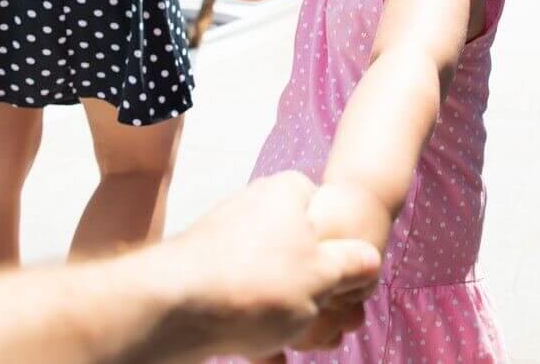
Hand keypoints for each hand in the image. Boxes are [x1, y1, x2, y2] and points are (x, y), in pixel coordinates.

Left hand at [158, 172, 380, 361]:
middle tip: (324, 329)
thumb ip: (353, 264)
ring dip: (284, 317)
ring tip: (294, 344)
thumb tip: (367, 259)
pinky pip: (240, 299)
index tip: (344, 287)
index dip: (342, 253)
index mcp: (287, 193)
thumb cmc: (257, 284)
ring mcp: (226, 239)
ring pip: (269, 281)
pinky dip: (253, 327)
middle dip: (312, 295)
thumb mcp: (325, 276)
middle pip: (298, 252)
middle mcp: (254, 207)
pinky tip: (265, 356)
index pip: (327, 212)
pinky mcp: (203, 272)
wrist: (172, 309)